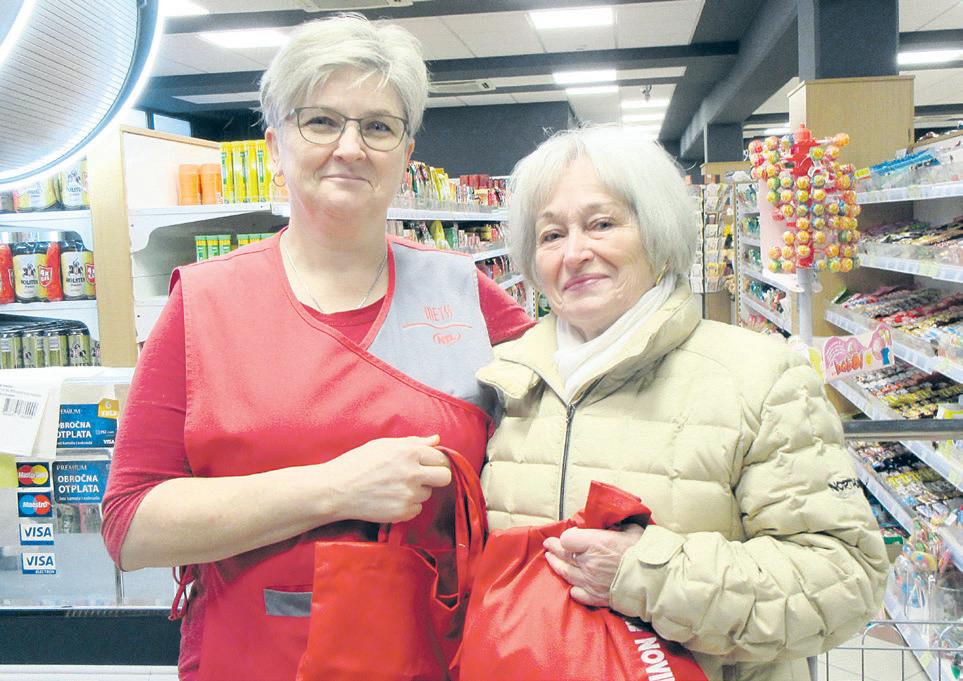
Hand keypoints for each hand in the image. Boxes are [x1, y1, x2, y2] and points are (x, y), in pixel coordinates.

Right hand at [323, 434, 450, 523]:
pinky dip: (408, 505)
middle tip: (422, 476)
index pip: (441, 458)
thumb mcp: (384, 445)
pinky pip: (416, 509)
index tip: (428, 464)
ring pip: (428, 494)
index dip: (435, 461)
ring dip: (418, 491)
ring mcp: (408, 495)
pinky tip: (390, 498)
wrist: (336, 490)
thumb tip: (436, 439)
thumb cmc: (357, 463)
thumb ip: (413, 442)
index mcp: (409, 453)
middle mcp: (412, 474)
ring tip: (395, 486)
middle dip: (437, 476)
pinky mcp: (402, 513)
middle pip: (445, 477)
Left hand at [543, 524, 643, 606]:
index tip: (571, 534)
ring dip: (556, 565)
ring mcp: (590, 581)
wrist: (657, 580)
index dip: (567, 536)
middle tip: (548, 544)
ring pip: (565, 573)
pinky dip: (573, 588)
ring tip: (550, 559)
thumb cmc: (645, 551)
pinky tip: (571, 584)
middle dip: (554, 548)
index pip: (567, 538)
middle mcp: (588, 562)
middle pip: (563, 554)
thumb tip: (608, 525)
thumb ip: (614, 527)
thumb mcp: (630, 529)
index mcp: (596, 543)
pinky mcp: (596, 597)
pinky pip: (577, 593)